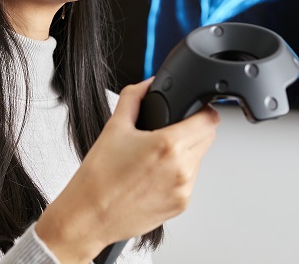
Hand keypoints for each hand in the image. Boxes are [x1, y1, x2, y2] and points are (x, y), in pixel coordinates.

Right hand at [35, 79, 219, 262]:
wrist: (89, 215)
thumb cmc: (99, 177)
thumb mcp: (114, 127)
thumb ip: (134, 98)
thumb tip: (147, 84)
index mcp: (168, 145)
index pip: (209, 120)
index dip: (202, 110)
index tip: (194, 109)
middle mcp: (182, 169)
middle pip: (207, 138)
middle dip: (193, 130)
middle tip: (167, 131)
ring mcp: (184, 190)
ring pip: (199, 160)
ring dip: (186, 152)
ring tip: (155, 156)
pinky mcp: (181, 205)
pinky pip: (189, 181)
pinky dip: (178, 173)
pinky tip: (153, 174)